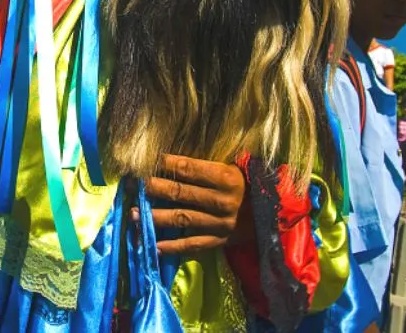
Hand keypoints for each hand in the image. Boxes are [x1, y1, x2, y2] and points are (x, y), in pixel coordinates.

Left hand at [132, 154, 246, 255]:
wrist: (272, 215)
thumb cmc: (246, 185)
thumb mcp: (233, 168)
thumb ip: (206, 164)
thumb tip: (171, 157)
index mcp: (227, 178)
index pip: (190, 169)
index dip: (166, 163)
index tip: (146, 159)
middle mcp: (223, 201)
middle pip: (182, 193)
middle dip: (154, 187)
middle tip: (133, 184)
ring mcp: (220, 224)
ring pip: (182, 219)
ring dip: (156, 216)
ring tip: (133, 213)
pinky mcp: (219, 241)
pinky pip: (192, 245)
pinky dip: (172, 247)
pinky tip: (154, 245)